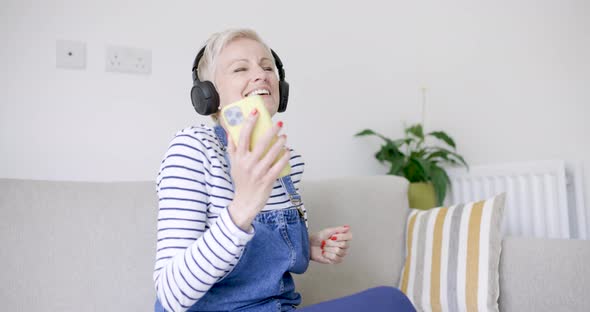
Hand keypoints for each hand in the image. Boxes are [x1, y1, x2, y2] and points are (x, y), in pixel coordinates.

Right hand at [226, 108, 289, 230]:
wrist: (244, 202)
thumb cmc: (241, 182)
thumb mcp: (233, 164)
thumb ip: (232, 148)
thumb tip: (230, 132)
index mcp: (238, 158)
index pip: (243, 136)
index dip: (249, 122)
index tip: (255, 112)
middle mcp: (247, 164)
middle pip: (261, 143)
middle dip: (271, 131)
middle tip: (279, 123)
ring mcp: (258, 172)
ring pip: (272, 153)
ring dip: (280, 143)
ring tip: (284, 136)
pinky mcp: (267, 180)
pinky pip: (278, 166)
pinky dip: (284, 157)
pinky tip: (288, 151)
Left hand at [310, 225, 351, 263]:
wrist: (310, 246)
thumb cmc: (317, 238)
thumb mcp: (327, 231)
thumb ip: (338, 229)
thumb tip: (347, 227)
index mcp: (343, 237)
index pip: (349, 236)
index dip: (341, 237)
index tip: (332, 236)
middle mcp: (344, 245)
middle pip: (344, 244)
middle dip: (331, 243)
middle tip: (324, 242)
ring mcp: (341, 253)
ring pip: (339, 252)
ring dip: (328, 249)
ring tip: (323, 247)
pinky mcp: (337, 260)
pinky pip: (336, 258)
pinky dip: (328, 255)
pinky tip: (324, 253)